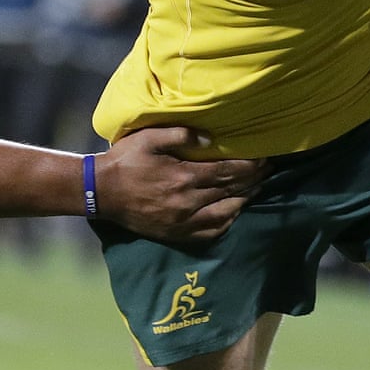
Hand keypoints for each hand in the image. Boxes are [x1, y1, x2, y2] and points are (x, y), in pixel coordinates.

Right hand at [95, 127, 268, 243]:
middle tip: (267, 169)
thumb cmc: (125, 160)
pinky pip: (212, 232)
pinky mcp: (177, 235)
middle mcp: (188, 203)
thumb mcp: (148, 138)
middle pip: (230, 192)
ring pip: (226, 213)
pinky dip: (228, 221)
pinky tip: (234, 211)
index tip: (263, 157)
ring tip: (256, 187)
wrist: (102, 192)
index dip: (249, 165)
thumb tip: (210, 138)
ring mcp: (183, 222)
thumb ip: (179, 134)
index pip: (227, 172)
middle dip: (252, 179)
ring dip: (244, 200)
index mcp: (183, 177)